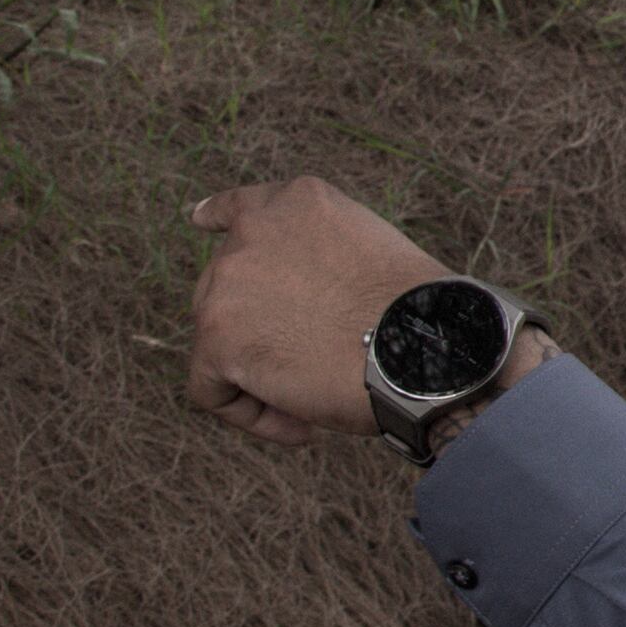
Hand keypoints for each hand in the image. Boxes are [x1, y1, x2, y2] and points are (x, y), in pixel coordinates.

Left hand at [184, 176, 459, 447]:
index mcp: (298, 201)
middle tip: (308, 364)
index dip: (219, 218)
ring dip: (260, 376)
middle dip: (255, 329)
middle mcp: (252, 230)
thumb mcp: (370, 252)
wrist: (424, 346)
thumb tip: (286, 305)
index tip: (201, 221)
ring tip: (317, 401)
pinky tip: (304, 426)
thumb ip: (319, 260)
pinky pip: (213, 390)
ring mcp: (228, 281)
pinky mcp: (217, 339)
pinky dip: (252, 415)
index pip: (241, 207)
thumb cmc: (417, 315)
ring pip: (216, 342)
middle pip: (221, 288)